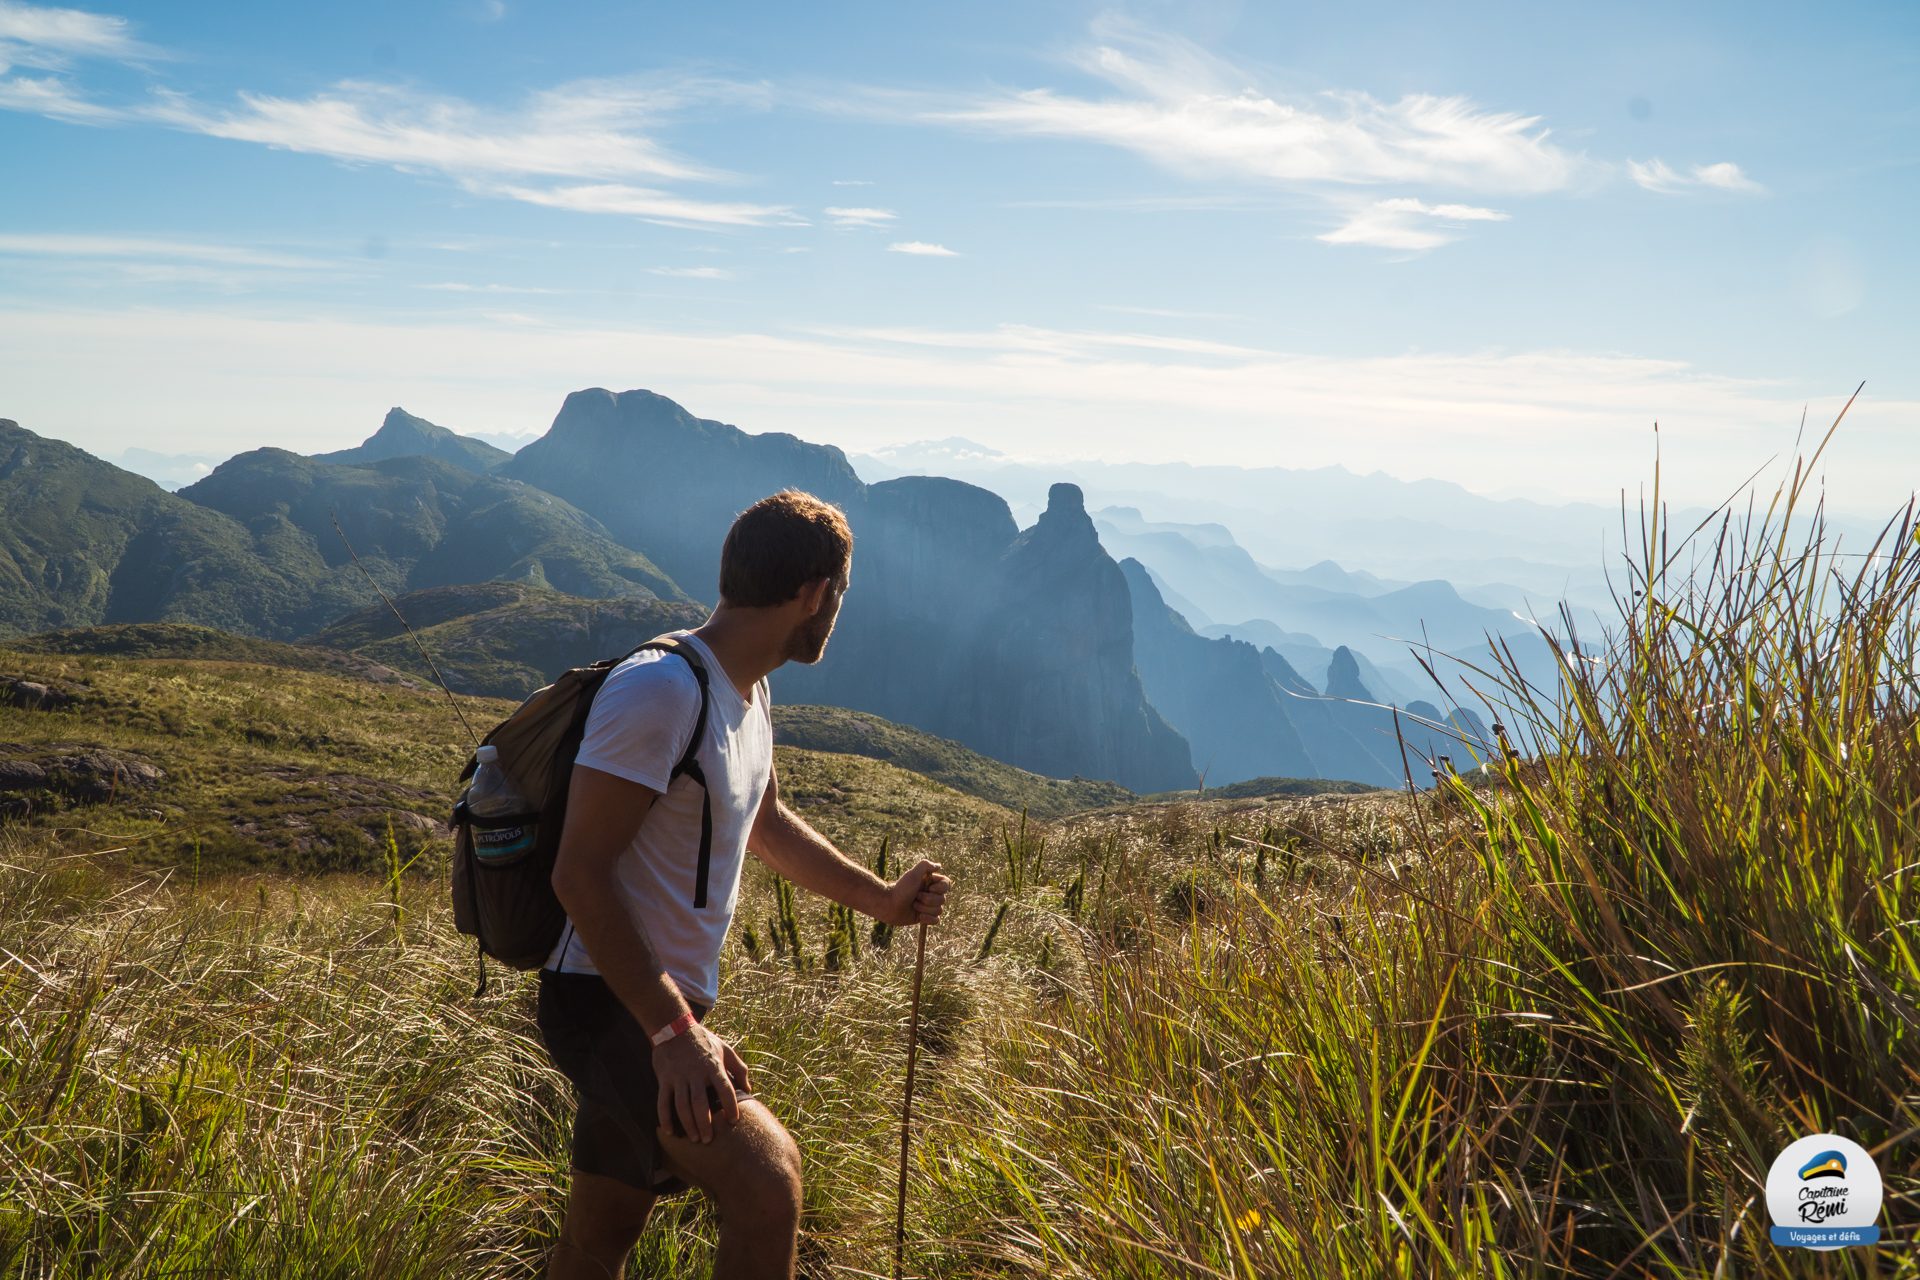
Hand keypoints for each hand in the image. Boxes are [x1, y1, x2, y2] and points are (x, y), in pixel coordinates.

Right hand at [653, 1021, 747, 1143]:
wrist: (675, 1028)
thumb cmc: (704, 1041)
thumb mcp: (725, 1049)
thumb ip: (739, 1068)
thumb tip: (749, 1088)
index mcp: (714, 1066)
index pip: (725, 1089)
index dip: (730, 1106)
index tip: (734, 1121)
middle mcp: (696, 1073)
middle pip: (700, 1103)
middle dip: (705, 1123)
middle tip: (709, 1140)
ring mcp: (679, 1077)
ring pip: (682, 1105)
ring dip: (688, 1124)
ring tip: (695, 1139)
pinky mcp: (665, 1079)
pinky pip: (663, 1101)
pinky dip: (665, 1118)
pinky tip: (669, 1131)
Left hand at [880, 859, 950, 926]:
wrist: (889, 904)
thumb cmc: (900, 888)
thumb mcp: (913, 874)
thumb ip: (925, 865)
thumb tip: (939, 866)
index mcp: (930, 883)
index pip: (947, 885)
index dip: (940, 888)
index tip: (929, 888)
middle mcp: (931, 894)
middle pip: (943, 900)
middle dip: (928, 899)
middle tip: (916, 897)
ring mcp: (928, 907)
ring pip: (939, 910)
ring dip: (925, 908)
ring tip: (913, 905)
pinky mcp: (924, 917)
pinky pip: (936, 920)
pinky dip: (928, 919)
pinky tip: (919, 916)